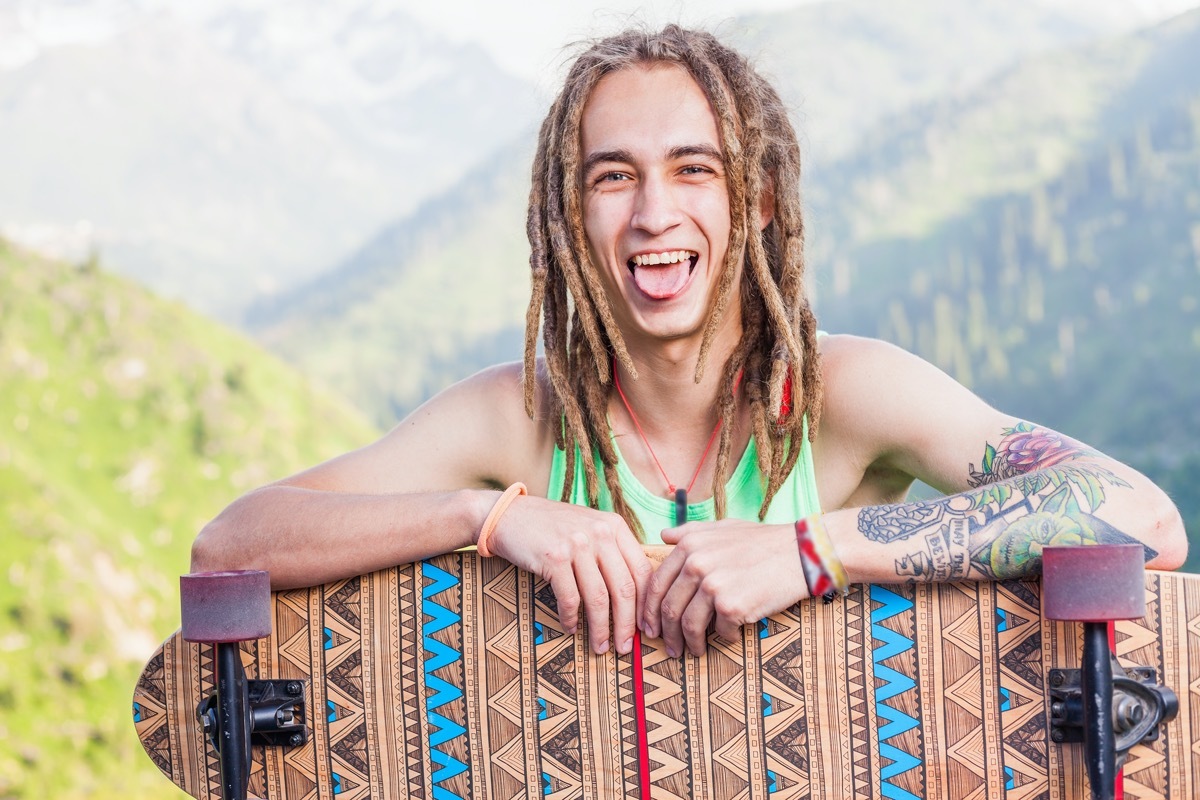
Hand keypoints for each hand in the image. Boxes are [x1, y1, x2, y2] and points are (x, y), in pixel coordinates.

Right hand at [486, 495, 651, 654]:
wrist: (510, 515)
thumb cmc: (553, 527)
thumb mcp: (590, 528)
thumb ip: (612, 551)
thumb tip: (634, 595)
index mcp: (614, 526)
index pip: (642, 570)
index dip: (646, 604)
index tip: (645, 627)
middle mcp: (600, 532)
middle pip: (624, 588)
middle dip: (627, 623)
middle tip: (626, 646)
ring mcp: (576, 544)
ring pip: (598, 598)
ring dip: (600, 629)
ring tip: (599, 646)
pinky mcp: (553, 557)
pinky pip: (569, 598)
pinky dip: (571, 619)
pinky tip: (570, 628)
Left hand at [642, 520, 807, 656]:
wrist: (800, 553)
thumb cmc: (762, 541)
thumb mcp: (722, 527)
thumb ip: (690, 532)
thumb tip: (664, 535)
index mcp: (689, 545)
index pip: (656, 584)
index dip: (648, 609)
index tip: (650, 625)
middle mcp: (696, 563)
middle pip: (668, 608)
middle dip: (666, 633)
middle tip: (669, 647)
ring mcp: (713, 585)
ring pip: (688, 625)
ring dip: (689, 644)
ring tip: (695, 652)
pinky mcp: (732, 606)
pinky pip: (719, 632)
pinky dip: (725, 638)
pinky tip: (732, 636)